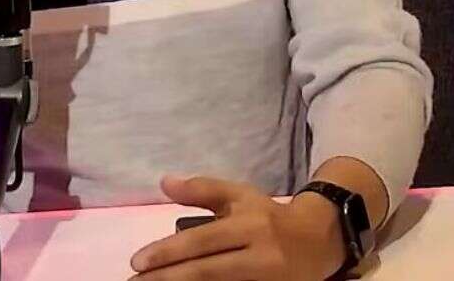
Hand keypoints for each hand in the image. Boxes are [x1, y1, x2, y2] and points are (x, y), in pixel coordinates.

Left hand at [128, 175, 344, 280]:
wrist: (317, 241)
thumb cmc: (268, 216)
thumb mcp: (238, 195)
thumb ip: (202, 189)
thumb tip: (164, 182)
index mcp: (248, 225)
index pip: (201, 241)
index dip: (168, 252)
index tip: (137, 261)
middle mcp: (259, 255)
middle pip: (206, 271)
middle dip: (167, 279)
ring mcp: (267, 280)